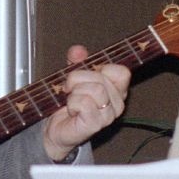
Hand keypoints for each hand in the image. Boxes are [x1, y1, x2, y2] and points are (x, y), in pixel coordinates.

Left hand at [42, 45, 131, 160]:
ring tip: (72, 100)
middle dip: (78, 79)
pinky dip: (72, 103)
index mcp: (117, 90)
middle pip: (101, 77)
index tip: (87, 75)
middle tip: (71, 89)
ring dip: (75, 92)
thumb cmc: (69, 102)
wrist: (56, 127)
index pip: (122, 72)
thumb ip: (77, 61)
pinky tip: (71, 110)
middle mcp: (117, 104)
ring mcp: (108, 116)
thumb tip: (78, 51)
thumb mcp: (73, 75)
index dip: (101, 68)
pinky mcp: (95, 124)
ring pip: (95, 89)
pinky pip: (84, 103)